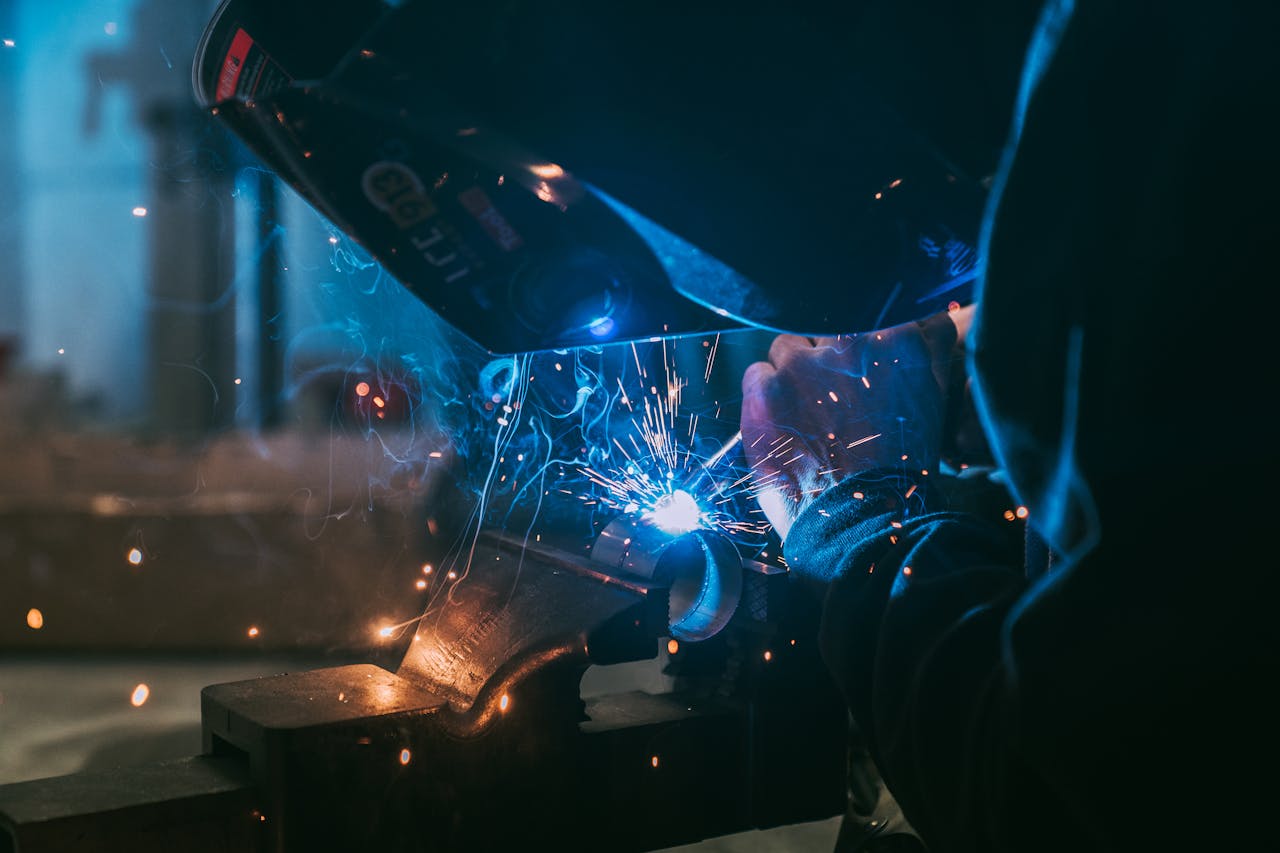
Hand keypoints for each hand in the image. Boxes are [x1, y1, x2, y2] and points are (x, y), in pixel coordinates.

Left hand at [740, 309, 965, 540]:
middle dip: (827, 353)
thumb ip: (931, 346)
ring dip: (793, 371)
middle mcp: (845, 341)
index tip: (859, 355)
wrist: (860, 518)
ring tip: (804, 413)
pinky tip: (780, 425)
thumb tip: (929, 315)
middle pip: (826, 325)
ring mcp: (801, 364)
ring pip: (787, 346)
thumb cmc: (901, 464)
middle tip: (834, 395)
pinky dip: (764, 395)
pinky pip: (756, 374)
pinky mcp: (765, 390)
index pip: (874, 306)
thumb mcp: (934, 398)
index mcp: (894, 338)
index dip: (863, 332)